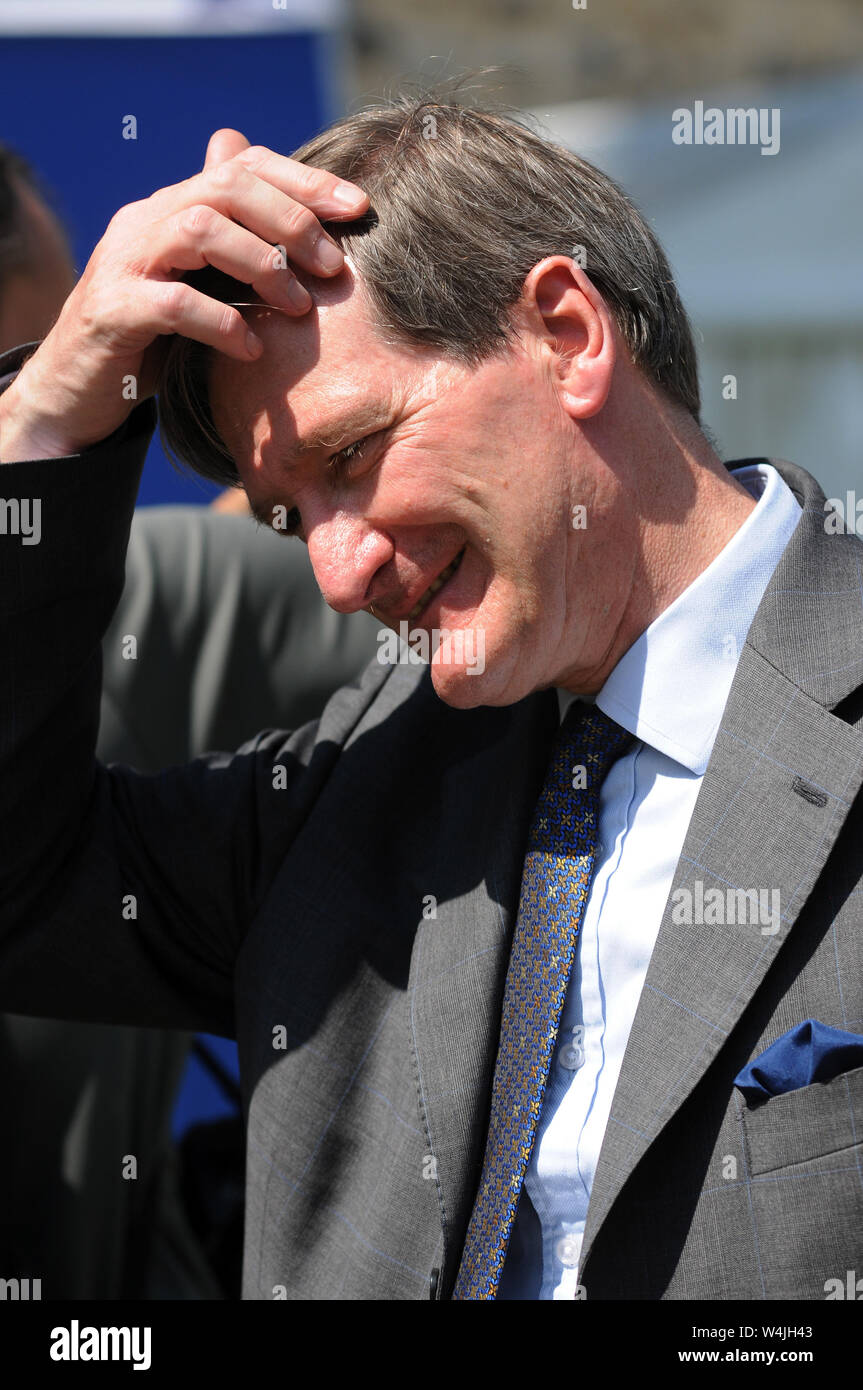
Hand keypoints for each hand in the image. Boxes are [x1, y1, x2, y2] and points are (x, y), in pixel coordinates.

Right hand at [0, 128, 367, 461]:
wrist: (77, 392)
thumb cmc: (150, 340)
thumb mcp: (200, 288)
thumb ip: (238, 253)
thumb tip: (304, 226)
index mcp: (170, 208)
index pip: (240, 165)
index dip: (303, 180)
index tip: (357, 208)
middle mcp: (145, 222)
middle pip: (225, 186)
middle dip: (291, 220)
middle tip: (332, 267)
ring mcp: (124, 263)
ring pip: (200, 229)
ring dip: (262, 265)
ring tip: (297, 307)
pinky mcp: (112, 313)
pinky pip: (174, 303)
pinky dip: (222, 323)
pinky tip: (252, 350)